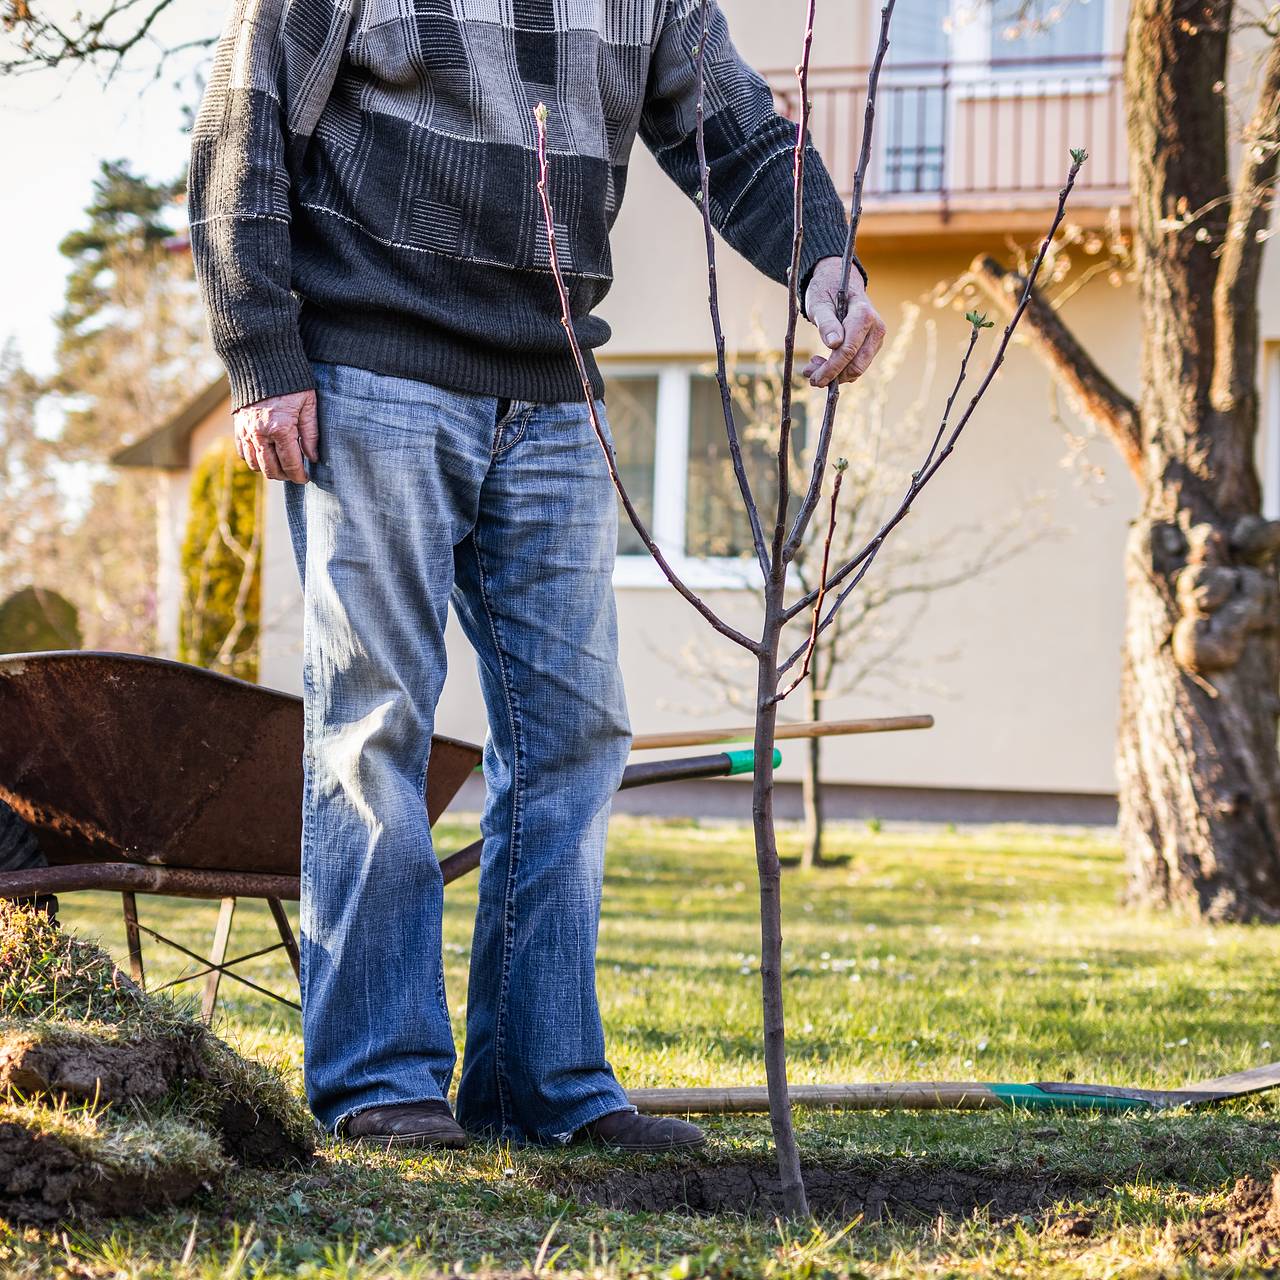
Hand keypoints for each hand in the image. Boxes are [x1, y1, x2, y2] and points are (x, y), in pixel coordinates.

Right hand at [234, 390, 318, 482]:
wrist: (262, 362)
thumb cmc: (292, 383)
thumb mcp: (308, 405)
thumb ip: (311, 434)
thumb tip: (312, 458)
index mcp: (281, 429)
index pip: (290, 463)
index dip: (299, 476)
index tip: (305, 479)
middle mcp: (260, 433)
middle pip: (271, 469)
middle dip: (285, 476)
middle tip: (295, 474)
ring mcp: (246, 431)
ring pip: (255, 464)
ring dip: (269, 469)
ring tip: (282, 466)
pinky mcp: (238, 427)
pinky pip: (242, 453)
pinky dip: (253, 459)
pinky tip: (266, 456)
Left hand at [802, 257, 885, 387]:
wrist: (839, 283)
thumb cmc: (826, 291)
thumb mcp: (819, 304)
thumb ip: (827, 323)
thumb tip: (834, 344)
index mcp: (864, 315)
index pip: (849, 350)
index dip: (832, 368)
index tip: (813, 378)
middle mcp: (876, 328)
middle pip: (857, 364)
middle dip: (832, 375)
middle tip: (808, 374)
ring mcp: (876, 339)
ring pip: (858, 369)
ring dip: (835, 374)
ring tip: (812, 366)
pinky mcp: (871, 346)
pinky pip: (857, 365)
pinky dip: (840, 370)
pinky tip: (823, 362)